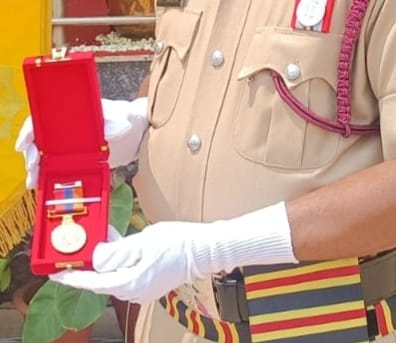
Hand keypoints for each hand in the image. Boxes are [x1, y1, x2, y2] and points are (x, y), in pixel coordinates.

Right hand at [15, 97, 148, 187]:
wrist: (139, 135)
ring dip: (37, 168)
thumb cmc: (129, 119)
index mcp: (73, 115)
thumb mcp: (122, 119)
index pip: (44, 119)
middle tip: (33, 166)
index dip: (30, 130)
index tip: (24, 143)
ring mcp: (70, 146)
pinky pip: (56, 168)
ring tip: (34, 180)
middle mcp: (67, 130)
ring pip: (45, 156)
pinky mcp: (76, 161)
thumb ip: (115, 123)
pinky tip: (41, 184)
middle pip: (40, 140)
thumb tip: (109, 130)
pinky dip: (47, 176)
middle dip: (32, 153)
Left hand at [50, 202, 296, 304]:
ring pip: (115, 274)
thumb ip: (117, 251)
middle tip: (79, 246)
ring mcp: (144, 288)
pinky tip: (120, 242)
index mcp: (131, 282)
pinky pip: (127, 272)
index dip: (73, 277)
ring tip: (103, 236)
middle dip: (91, 263)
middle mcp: (135, 290)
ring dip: (107, 258)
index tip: (57, 273)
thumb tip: (96, 258)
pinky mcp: (151, 281)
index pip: (94, 282)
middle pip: (103, 278)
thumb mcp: (144, 241)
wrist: (206, 248)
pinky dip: (120, 259)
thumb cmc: (179, 242)